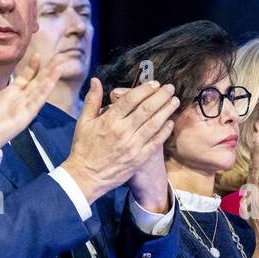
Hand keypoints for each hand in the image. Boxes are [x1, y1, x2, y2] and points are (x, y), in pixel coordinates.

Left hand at [0, 52, 69, 158]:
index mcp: (8, 95)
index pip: (24, 78)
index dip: (31, 68)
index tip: (37, 54)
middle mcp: (18, 100)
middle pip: (37, 82)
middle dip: (47, 70)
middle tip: (59, 57)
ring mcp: (22, 109)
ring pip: (40, 90)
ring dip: (50, 78)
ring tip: (60, 65)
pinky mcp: (23, 117)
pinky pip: (35, 103)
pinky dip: (44, 92)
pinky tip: (50, 82)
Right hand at [60, 78, 179, 205]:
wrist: (85, 176)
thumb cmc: (83, 148)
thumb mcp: (84, 122)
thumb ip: (92, 100)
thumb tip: (96, 80)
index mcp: (109, 120)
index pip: (131, 99)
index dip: (144, 89)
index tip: (154, 83)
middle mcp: (123, 131)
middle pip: (146, 109)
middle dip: (161, 96)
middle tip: (170, 88)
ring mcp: (132, 146)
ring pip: (154, 124)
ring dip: (166, 111)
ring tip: (175, 101)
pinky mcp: (139, 159)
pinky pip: (155, 142)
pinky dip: (164, 131)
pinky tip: (171, 123)